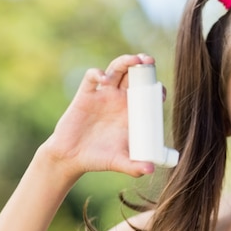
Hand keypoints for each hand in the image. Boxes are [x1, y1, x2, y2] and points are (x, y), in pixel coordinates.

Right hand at [41, 54, 156, 178]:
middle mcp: (119, 100)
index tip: (160, 92)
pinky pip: (92, 78)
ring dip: (125, 61)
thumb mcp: (119, 162)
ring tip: (135, 60)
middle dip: (143, 66)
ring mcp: (102, 95)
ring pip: (116, 70)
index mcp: (131, 113)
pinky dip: (97, 74)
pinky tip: (103, 79)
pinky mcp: (85, 95)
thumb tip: (150, 170)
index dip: (155, 89)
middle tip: (150, 62)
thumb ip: (134, 166)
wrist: (71, 158)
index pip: (147, 94)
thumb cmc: (98, 159)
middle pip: (134, 75)